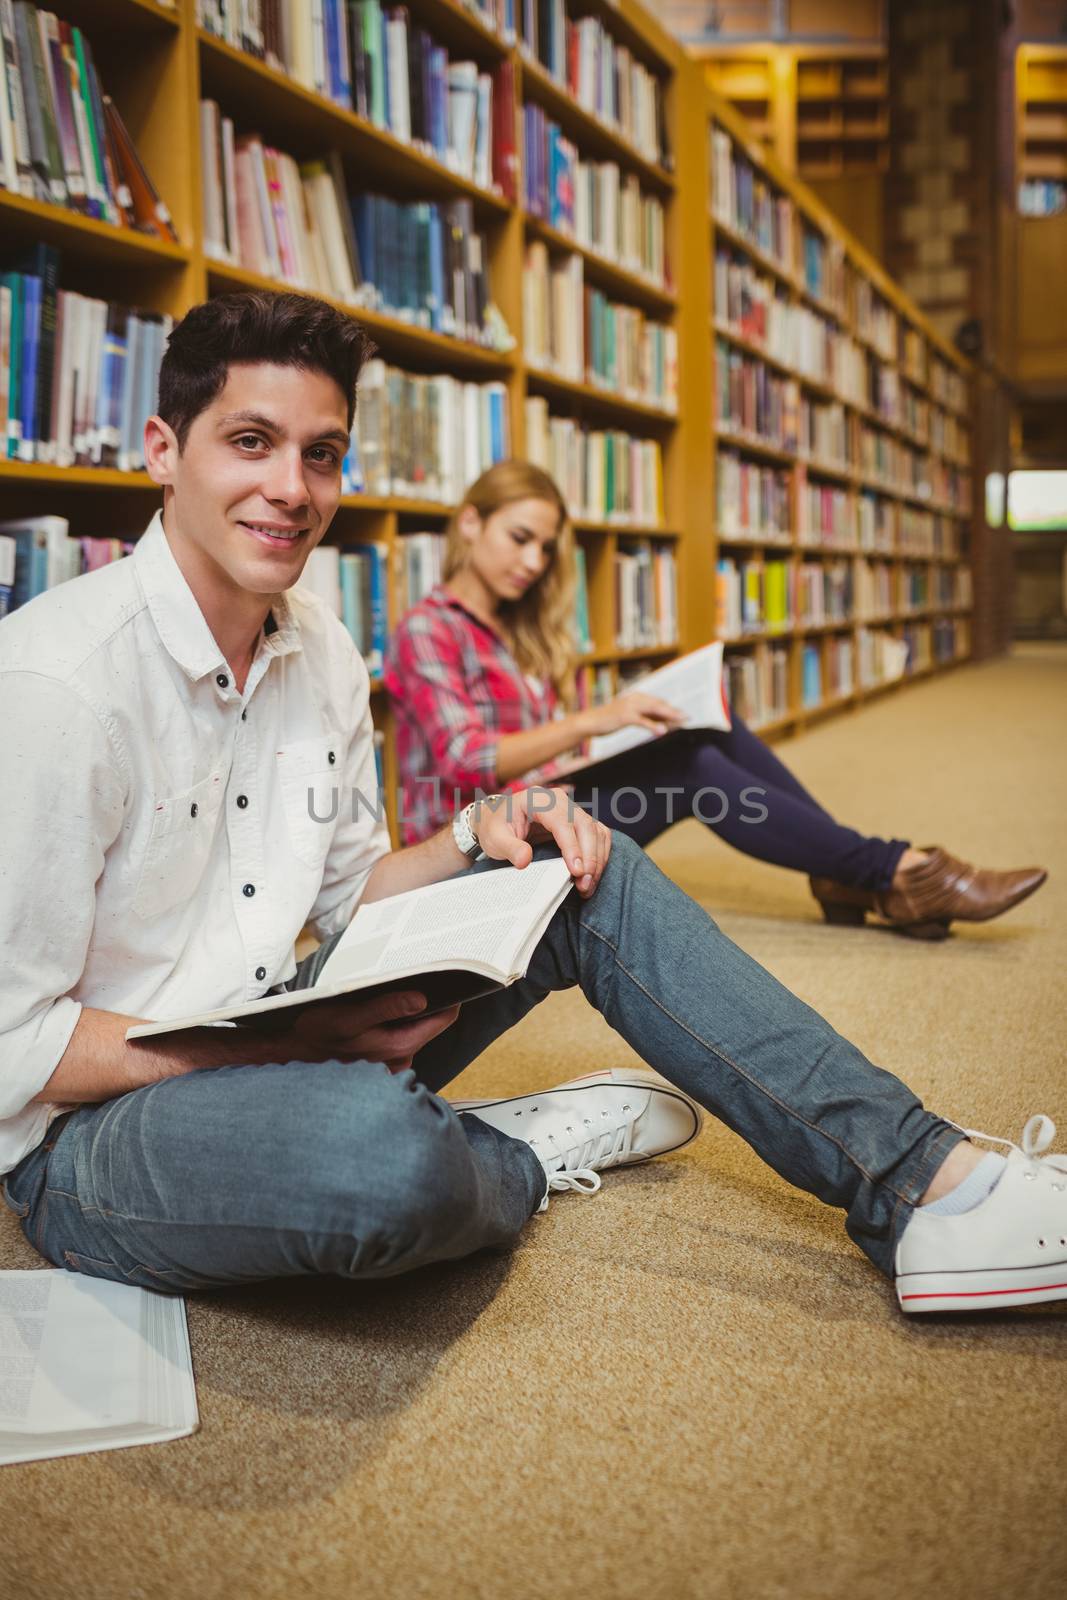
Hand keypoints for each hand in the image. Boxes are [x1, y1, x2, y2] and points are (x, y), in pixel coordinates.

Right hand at [273, 990, 460, 1073]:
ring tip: (396, 989)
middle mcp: (400, 1058)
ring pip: (414, 1029)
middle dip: (428, 1001)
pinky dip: (395, 1022)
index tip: (452, 974)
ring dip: (409, 1012)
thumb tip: (422, 999)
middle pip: (430, 1023)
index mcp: (399, 1046)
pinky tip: (379, 1010)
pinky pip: (399, 1037)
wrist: (289, 1052)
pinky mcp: (380, 1061)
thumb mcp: (349, 1016)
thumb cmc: (316, 1033)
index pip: (443, 1019)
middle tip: (422, 974)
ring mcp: (391, 1063)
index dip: (450, 996)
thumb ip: (387, 1008)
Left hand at [473, 786, 610, 897]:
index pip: (562, 821)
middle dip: (589, 857)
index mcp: (538, 799)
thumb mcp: (495, 838)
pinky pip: (599, 836)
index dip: (572, 846)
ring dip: (597, 860)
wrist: (498, 821)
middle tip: (584, 884)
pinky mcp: (579, 822)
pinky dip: (600, 857)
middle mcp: (560, 801)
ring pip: (596, 832)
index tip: (576, 871)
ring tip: (587, 885)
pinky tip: (592, 876)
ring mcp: (572, 810)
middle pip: (585, 825)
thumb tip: (525, 861)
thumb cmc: (496, 828)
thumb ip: (509, 848)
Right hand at [584, 691, 686, 738]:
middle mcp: (635, 699)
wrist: (589, 721)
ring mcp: (629, 707)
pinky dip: (653, 726)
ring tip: (681, 721)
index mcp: (636, 698)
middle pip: (659, 705)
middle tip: (688, 718)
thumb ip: (644, 719)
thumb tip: (662, 725)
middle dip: (674, 712)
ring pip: (654, 710)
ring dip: (669, 716)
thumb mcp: (628, 718)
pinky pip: (642, 721)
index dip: (671, 710)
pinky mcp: (624, 716)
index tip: (683, 716)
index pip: (658, 703)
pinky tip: (662, 731)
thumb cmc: (608, 721)